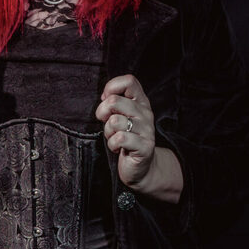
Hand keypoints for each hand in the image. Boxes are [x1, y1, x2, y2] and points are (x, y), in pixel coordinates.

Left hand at [95, 74, 156, 188]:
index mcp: (140, 102)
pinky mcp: (145, 147)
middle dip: (102, 113)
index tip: (106, 100)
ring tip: (114, 137)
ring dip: (108, 132)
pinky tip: (117, 148)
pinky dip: (112, 144)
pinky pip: (119, 139)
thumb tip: (105, 96)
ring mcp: (147, 130)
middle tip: (106, 123)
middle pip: (114, 101)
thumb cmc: (126, 139)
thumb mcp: (120, 116)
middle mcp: (145, 113)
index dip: (112, 87)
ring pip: (115, 121)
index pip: (129, 81)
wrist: (141, 167)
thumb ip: (114, 104)